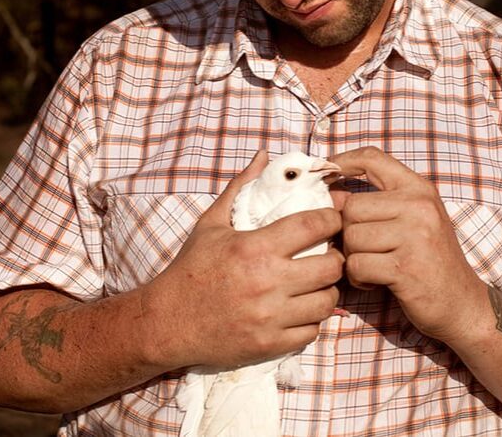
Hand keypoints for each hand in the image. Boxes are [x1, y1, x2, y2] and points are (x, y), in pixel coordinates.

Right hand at [148, 151, 344, 368]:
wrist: (166, 322)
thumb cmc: (191, 269)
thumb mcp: (211, 223)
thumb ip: (240, 187)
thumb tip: (263, 156)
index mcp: (255, 247)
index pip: (314, 225)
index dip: (333, 219)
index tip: (333, 219)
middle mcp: (267, 282)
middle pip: (331, 266)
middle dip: (336, 257)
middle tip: (329, 254)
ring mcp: (270, 316)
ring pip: (327, 302)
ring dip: (326, 290)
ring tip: (316, 283)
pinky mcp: (270, 344)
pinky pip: (312, 331)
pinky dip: (311, 320)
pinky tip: (300, 309)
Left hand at [331, 147, 485, 343]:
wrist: (462, 303)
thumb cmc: (430, 260)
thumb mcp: (413, 221)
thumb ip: (378, 204)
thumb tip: (331, 195)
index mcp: (419, 189)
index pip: (372, 158)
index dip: (342, 160)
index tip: (327, 172)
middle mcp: (419, 206)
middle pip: (351, 208)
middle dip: (349, 233)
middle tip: (366, 250)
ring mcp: (414, 236)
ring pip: (351, 238)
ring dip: (354, 258)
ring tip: (374, 266)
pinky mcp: (405, 267)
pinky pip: (357, 266)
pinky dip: (359, 278)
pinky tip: (376, 281)